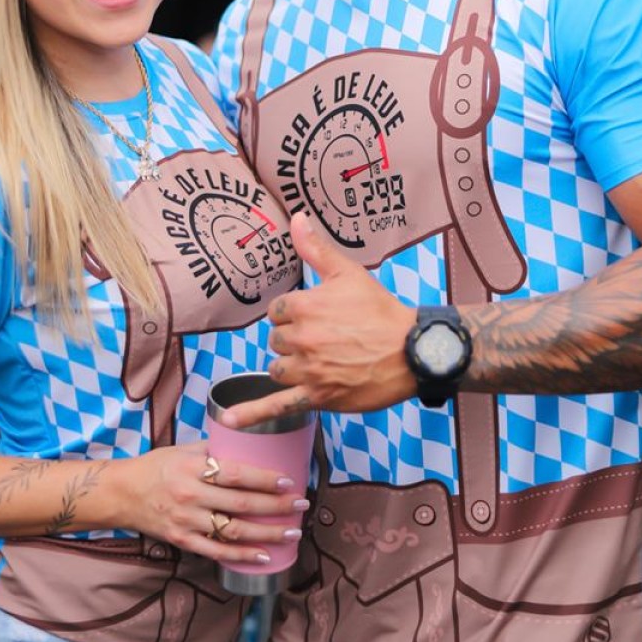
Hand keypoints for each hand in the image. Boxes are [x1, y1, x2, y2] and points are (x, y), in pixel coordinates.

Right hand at [124, 439, 308, 565]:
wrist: (120, 494)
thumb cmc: (155, 467)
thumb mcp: (183, 450)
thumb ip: (214, 449)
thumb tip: (248, 441)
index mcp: (192, 469)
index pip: (236, 474)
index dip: (264, 479)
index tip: (288, 481)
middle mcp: (190, 496)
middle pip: (241, 504)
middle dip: (276, 506)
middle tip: (301, 506)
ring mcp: (186, 521)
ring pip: (233, 531)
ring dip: (266, 533)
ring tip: (292, 532)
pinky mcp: (182, 541)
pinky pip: (216, 551)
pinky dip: (242, 555)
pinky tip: (264, 555)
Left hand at [224, 212, 415, 428]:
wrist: (413, 351)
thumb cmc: (381, 310)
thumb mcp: (348, 273)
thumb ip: (315, 248)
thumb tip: (296, 218)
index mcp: (305, 306)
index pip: (277, 311)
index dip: (295, 314)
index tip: (317, 317)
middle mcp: (302, 338)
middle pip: (277, 340)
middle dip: (295, 340)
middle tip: (327, 339)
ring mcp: (308, 370)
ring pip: (277, 369)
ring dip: (291, 366)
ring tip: (320, 362)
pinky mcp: (317, 396)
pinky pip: (277, 406)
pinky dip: (251, 415)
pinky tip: (229, 422)